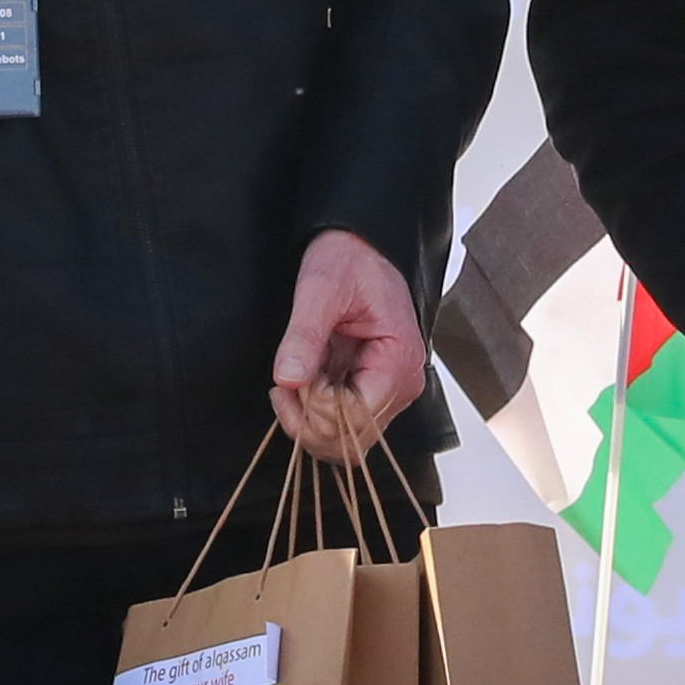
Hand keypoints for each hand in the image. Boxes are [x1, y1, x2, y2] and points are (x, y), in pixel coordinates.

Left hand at [270, 230, 425, 465]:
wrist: (359, 246)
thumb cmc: (349, 259)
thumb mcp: (319, 288)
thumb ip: (304, 335)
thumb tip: (288, 378)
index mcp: (398, 359)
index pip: (356, 417)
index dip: (316, 408)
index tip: (291, 381)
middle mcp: (401, 383)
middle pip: (352, 438)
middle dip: (308, 420)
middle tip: (283, 386)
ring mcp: (388, 390)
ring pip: (346, 438)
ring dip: (309, 421)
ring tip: (289, 384)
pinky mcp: (371, 388)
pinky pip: (343, 421)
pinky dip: (314, 413)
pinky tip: (300, 384)